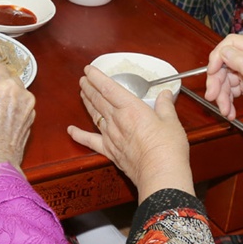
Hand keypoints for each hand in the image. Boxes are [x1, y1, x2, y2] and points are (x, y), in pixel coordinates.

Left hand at [68, 66, 192, 197]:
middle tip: (83, 80)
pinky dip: (79, 135)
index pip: (108, 87)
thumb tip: (165, 94)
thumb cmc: (167, 148)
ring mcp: (111, 136)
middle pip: (98, 99)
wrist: (160, 174)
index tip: (89, 69)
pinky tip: (71, 130)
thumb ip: (165, 106)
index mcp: (131, 108)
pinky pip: (90, 141)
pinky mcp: (110, 151)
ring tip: (81, 94)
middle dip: (89, 87)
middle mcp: (117, 120)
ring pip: (94, 115)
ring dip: (86, 103)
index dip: (97, 77)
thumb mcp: (171, 121)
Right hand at [203, 34, 242, 130]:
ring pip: (226, 79)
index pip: (232, 44)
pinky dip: (228, 101)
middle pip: (225, 64)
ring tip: (225, 110)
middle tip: (212, 96)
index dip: (218, 56)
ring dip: (222, 95)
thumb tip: (224, 52)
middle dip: (217, 81)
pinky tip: (230, 112)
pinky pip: (232, 91)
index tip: (211, 71)